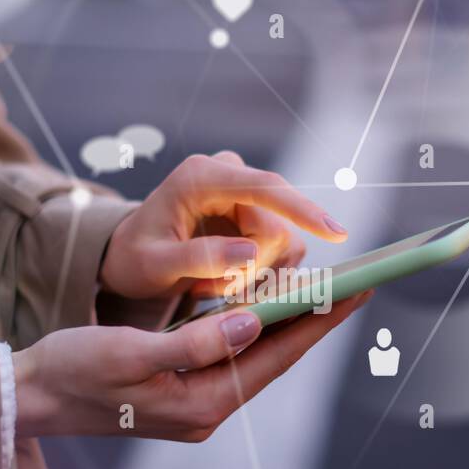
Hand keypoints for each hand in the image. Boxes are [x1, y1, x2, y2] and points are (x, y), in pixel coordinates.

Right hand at [13, 292, 370, 441]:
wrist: (31, 397)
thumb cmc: (72, 371)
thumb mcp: (129, 353)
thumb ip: (194, 342)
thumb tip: (253, 322)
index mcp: (199, 405)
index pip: (275, 355)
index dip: (318, 319)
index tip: (357, 288)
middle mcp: (206, 410)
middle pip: (274, 357)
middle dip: (314, 318)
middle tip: (355, 280)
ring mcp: (195, 403)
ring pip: (255, 356)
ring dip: (287, 321)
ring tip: (323, 286)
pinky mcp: (181, 391)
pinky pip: (232, 356)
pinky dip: (254, 328)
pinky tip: (267, 305)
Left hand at [98, 151, 347, 300]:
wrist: (131, 255)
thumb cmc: (136, 259)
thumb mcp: (154, 265)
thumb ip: (198, 258)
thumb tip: (251, 252)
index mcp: (202, 176)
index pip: (266, 187)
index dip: (303, 210)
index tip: (336, 233)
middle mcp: (230, 175)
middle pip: (279, 227)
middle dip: (255, 269)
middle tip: (212, 292)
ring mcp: (247, 193)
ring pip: (286, 242)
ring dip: (255, 276)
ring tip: (210, 286)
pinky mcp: (257, 213)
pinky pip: (280, 251)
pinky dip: (257, 275)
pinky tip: (222, 281)